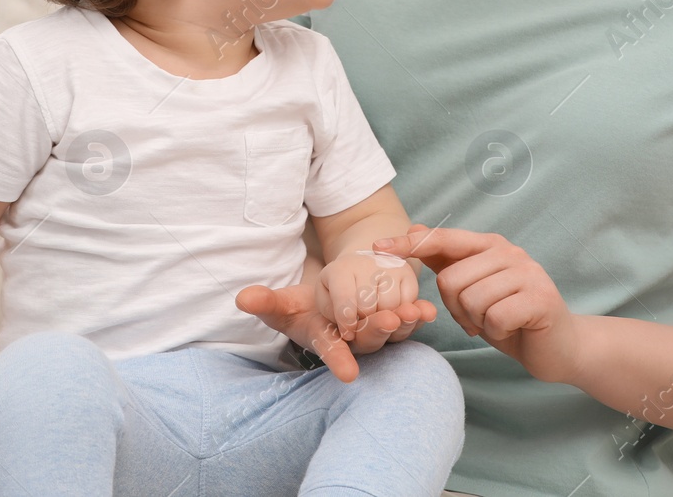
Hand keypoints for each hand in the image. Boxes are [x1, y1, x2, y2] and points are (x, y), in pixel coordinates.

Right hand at [235, 279, 435, 382]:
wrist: (329, 303)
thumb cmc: (303, 307)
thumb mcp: (282, 303)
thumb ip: (265, 302)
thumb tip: (242, 298)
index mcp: (326, 339)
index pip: (332, 352)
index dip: (339, 361)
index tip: (349, 374)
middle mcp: (352, 343)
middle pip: (367, 341)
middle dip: (377, 332)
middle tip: (386, 320)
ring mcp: (375, 336)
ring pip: (391, 335)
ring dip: (403, 324)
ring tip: (414, 312)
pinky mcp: (393, 326)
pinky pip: (407, 325)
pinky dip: (419, 318)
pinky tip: (430, 310)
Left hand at [316, 249, 421, 341]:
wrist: (359, 266)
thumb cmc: (340, 291)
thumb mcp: (327, 302)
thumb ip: (334, 317)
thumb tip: (351, 333)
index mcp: (339, 270)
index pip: (344, 299)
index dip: (346, 322)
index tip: (348, 334)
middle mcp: (366, 263)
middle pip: (369, 308)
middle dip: (365, 323)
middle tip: (361, 321)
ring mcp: (389, 266)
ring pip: (391, 308)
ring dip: (383, 320)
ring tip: (374, 313)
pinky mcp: (408, 272)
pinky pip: (409, 303)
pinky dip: (400, 314)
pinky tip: (389, 308)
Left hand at [372, 223, 583, 384]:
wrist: (558, 347)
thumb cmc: (510, 317)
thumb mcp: (474, 289)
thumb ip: (447, 261)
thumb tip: (413, 228)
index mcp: (490, 246)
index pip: (443, 239)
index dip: (410, 245)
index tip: (377, 247)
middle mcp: (510, 252)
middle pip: (450, 279)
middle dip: (456, 308)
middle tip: (476, 318)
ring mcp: (528, 273)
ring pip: (471, 299)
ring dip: (477, 321)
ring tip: (494, 322)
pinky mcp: (540, 298)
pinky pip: (494, 317)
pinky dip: (495, 331)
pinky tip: (510, 329)